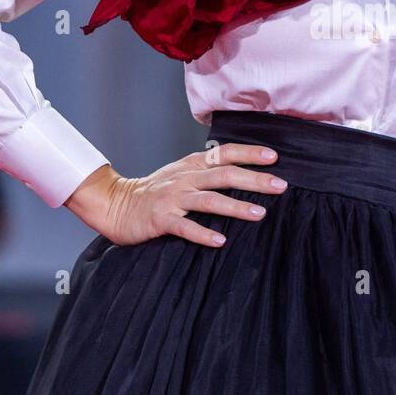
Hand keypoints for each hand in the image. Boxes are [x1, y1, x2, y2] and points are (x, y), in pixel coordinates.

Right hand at [64, 143, 287, 246]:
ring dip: (235, 206)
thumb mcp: (181, 174)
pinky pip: (184, 227)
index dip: (249, 153)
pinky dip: (203, 233)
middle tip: (280, 186)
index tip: (274, 157)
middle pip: (224, 175)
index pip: (224, 153)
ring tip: (260, 214)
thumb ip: (207, 171)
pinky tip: (221, 241)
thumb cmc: (154, 192)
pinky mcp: (160, 219)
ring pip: (209, 200)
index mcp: (191, 166)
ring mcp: (172, 198)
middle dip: (254, 180)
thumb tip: (244, 172)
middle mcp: (184, 179)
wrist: (114, 204)